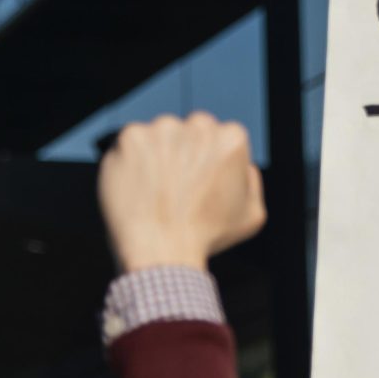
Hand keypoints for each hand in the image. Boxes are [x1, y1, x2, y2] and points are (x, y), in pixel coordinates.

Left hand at [96, 112, 266, 272]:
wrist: (162, 253)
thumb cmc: (206, 238)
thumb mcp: (251, 214)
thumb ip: (251, 181)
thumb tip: (243, 164)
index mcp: (231, 137)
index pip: (216, 137)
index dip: (205, 163)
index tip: (195, 186)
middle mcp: (199, 124)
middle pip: (186, 132)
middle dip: (180, 154)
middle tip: (172, 189)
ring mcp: (162, 128)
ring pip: (156, 137)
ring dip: (153, 156)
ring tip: (152, 192)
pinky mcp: (130, 136)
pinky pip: (127, 144)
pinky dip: (127, 162)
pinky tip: (134, 187)